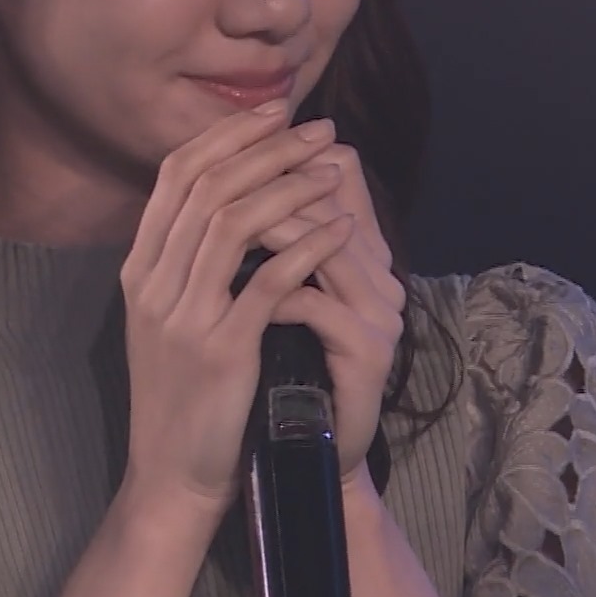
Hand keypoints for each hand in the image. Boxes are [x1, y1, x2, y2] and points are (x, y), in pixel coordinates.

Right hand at [118, 102, 359, 515]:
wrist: (173, 471)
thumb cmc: (182, 392)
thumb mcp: (166, 316)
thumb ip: (184, 259)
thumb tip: (226, 197)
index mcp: (138, 268)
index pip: (175, 175)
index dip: (225, 135)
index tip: (272, 111)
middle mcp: (153, 283)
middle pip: (209, 187)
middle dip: (268, 148)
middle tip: (317, 128)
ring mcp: (184, 315)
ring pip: (235, 222)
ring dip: (290, 187)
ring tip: (332, 170)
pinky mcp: (222, 349)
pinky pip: (269, 281)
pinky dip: (308, 248)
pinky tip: (340, 230)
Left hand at [256, 139, 406, 488]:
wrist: (310, 454)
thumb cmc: (286, 371)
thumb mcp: (274, 299)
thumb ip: (270, 244)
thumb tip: (226, 183)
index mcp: (362, 255)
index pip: (341, 175)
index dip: (285, 154)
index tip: (228, 142)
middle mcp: (380, 277)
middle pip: (330, 203)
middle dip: (268, 184)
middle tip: (215, 176)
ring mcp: (379, 316)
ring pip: (325, 248)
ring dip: (270, 231)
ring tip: (221, 226)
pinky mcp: (368, 355)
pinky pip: (317, 309)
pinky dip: (274, 295)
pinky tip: (238, 295)